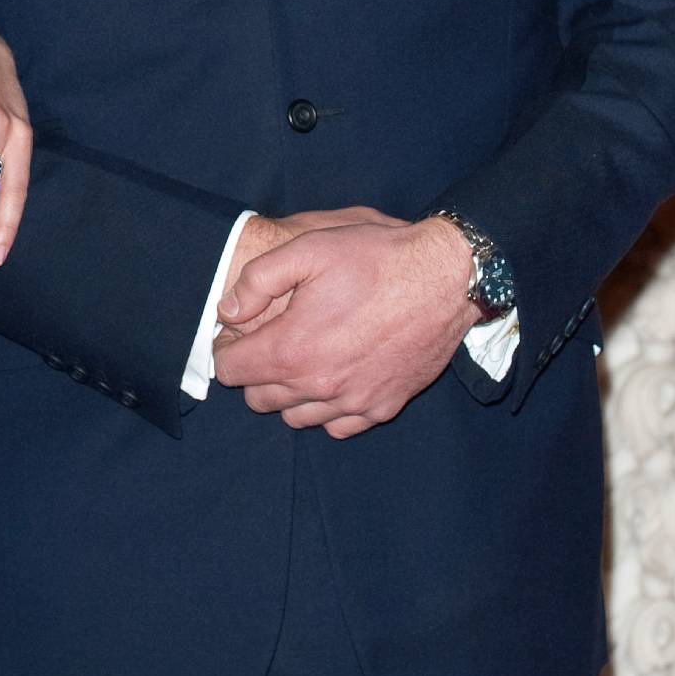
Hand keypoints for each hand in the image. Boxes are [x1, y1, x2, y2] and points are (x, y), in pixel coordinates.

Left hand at [213, 213, 473, 437]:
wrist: (447, 278)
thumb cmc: (377, 258)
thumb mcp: (308, 248)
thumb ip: (257, 280)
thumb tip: (229, 310)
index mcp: (292, 349)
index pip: (231, 371)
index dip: (227, 348)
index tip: (238, 332)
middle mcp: (319, 386)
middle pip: (259, 399)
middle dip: (255, 372)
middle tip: (269, 342)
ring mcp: (354, 402)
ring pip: (296, 418)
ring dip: (289, 394)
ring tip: (302, 359)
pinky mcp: (383, 406)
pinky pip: (338, 427)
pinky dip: (327, 410)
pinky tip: (334, 378)